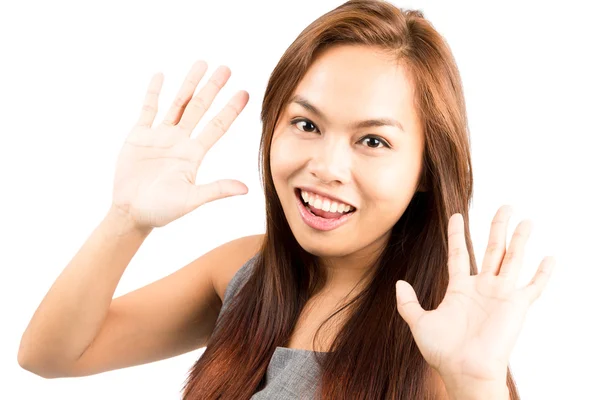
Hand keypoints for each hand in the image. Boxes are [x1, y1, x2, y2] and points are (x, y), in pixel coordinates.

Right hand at [111, 60, 249, 229]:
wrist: (131, 213)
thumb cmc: (162, 211)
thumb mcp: (191, 199)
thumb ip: (216, 190)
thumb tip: (246, 189)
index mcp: (194, 154)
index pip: (217, 126)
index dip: (231, 110)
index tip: (245, 93)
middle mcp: (180, 141)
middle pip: (199, 108)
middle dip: (212, 88)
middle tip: (226, 68)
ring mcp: (160, 136)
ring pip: (177, 103)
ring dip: (189, 84)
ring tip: (201, 63)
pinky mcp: (139, 136)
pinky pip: (148, 109)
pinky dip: (153, 93)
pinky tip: (161, 76)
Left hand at [395, 205, 554, 386]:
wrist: (464, 371)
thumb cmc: (443, 352)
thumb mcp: (419, 323)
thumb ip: (408, 304)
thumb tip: (399, 283)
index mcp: (459, 289)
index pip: (459, 254)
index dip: (457, 234)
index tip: (456, 215)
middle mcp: (482, 287)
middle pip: (492, 249)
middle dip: (497, 227)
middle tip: (505, 206)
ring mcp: (500, 295)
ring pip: (512, 259)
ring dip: (520, 239)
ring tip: (525, 219)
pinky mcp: (516, 306)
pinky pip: (533, 287)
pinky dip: (543, 273)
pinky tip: (550, 257)